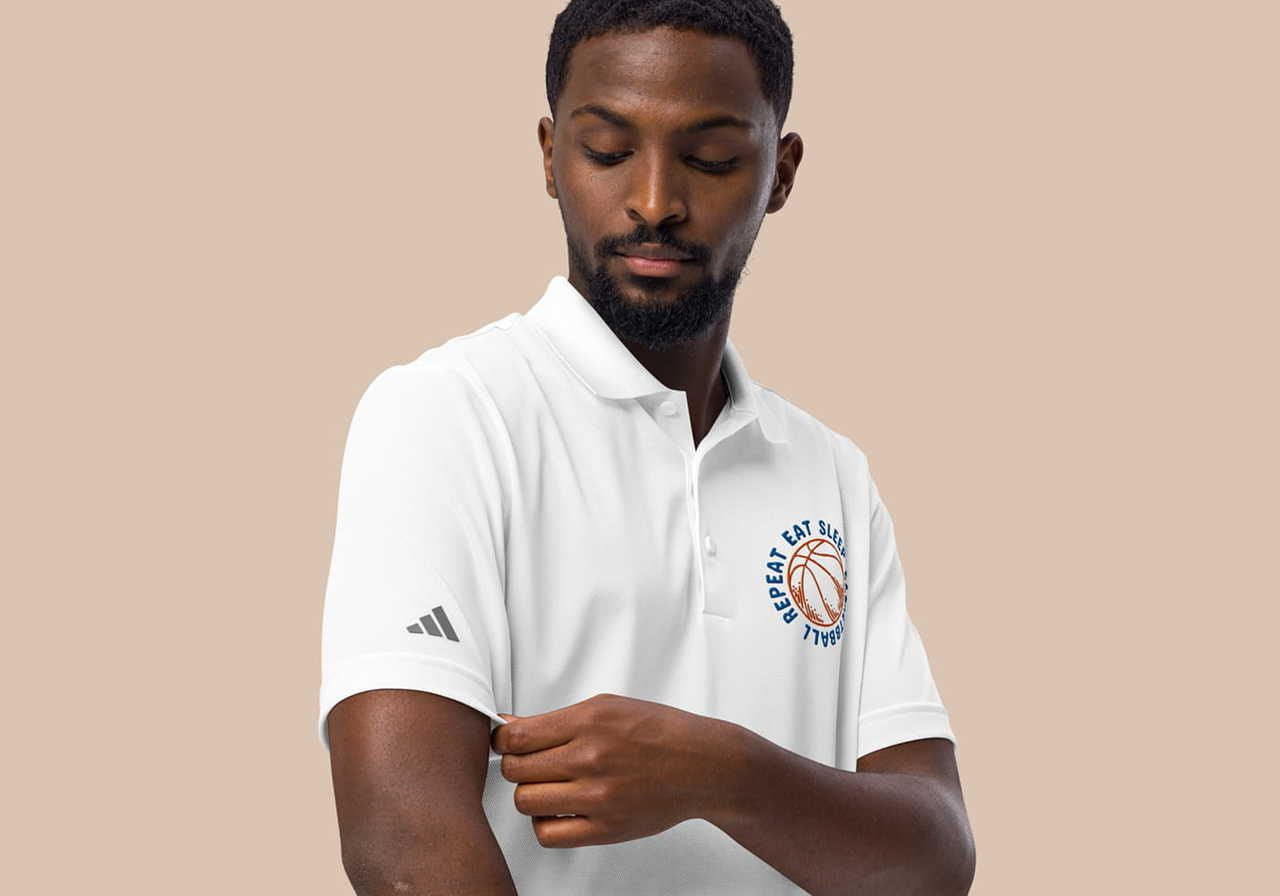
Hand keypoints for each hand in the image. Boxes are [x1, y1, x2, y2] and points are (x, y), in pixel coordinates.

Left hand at [491, 693, 735, 847]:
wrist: (702, 765)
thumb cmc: (658, 731)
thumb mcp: (607, 707)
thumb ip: (556, 719)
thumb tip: (508, 726)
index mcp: (589, 722)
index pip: (516, 737)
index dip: (502, 740)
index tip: (506, 742)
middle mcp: (590, 758)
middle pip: (516, 770)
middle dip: (517, 765)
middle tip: (532, 763)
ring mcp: (597, 797)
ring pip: (526, 802)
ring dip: (530, 793)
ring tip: (549, 785)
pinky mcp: (606, 829)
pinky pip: (548, 834)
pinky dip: (544, 823)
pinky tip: (559, 809)